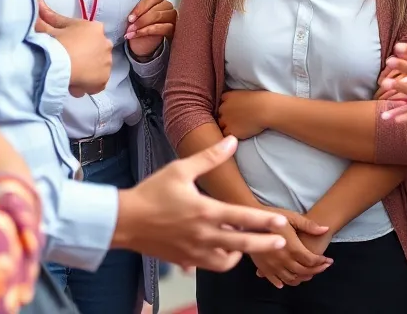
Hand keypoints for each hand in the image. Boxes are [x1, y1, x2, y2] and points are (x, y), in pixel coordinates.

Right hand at [35, 0, 112, 96]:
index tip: (63, 51)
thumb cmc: (55, 43)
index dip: (74, 45)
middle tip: (65, 64)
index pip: (86, 37)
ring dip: (83, 73)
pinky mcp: (104, 80)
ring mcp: (107, 62)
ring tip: (68, 75)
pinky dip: (85, 86)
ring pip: (94, 69)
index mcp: (95, 28)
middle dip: (80, 59)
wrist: (59, 63)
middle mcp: (106, 43)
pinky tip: (73, 84)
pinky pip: (95, 84)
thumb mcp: (49, 28)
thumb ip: (46, 15)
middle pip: (92, 53)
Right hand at [113, 136, 289, 270]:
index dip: (264, 221)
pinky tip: (222, 251)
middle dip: (264, 244)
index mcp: (205, 212)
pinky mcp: (184, 260)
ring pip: (226, 261)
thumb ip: (209, 157)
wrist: (124, 220)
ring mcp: (193, 251)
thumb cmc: (152, 192)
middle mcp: (202, 235)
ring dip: (240, 254)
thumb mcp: (181, 169)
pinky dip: (220, 260)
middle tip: (281, 242)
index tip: (282, 222)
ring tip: (247, 244)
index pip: (242, 218)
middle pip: (242, 245)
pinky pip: (209, 266)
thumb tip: (232, 140)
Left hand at [125, 0, 175, 59]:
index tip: (130, 17)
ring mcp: (172, 18)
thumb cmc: (139, 25)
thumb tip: (128, 11)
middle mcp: (168, 7)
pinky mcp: (173, 29)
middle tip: (129, 26)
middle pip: (156, 8)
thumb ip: (136, 11)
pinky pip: (162, 28)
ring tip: (131, 31)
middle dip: (140, 18)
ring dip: (142, 24)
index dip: (141, 6)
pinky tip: (136, 34)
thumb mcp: (136, 16)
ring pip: (158, 17)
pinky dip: (147, 31)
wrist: (143, 42)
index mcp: (159, 0)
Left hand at [218, 90, 274, 139]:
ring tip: (239, 126)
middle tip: (237, 118)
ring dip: (227, 125)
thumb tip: (239, 105)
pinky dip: (231, 134)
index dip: (228, 105)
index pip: (222, 100)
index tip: (235, 108)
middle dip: (226, 115)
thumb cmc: (261, 100)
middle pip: (220, 113)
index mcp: (227, 96)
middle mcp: (223, 107)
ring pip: (221, 124)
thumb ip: (238, 98)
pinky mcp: (230, 131)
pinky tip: (240, 132)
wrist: (265, 110)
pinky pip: (226, 134)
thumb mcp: (246, 93)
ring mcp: (225, 119)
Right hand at [251, 210, 331, 287]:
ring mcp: (272, 266)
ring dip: (302, 278)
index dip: (322, 262)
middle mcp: (283, 260)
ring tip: (309, 273)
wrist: (248, 220)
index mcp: (292, 248)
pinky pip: (275, 280)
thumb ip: (308, 225)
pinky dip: (284, 282)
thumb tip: (325, 229)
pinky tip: (288, 280)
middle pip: (303, 271)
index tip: (328, 260)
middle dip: (316, 270)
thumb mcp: (291, 217)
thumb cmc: (271, 216)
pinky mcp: (263, 268)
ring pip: (291, 279)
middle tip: (323, 267)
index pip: (311, 261)